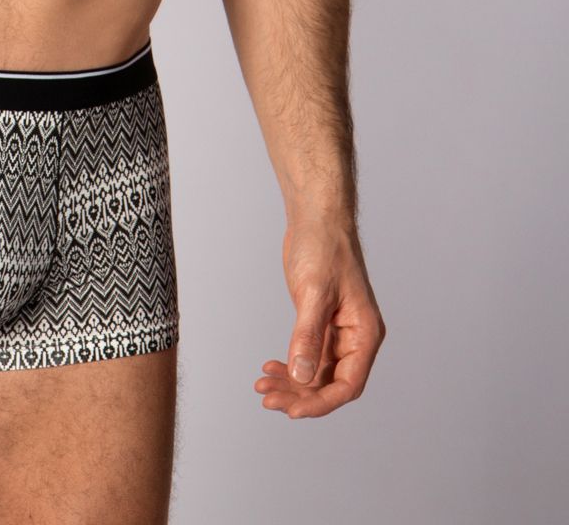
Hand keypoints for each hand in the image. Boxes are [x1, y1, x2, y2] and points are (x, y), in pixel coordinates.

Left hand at [254, 215, 385, 418]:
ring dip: (291, 382)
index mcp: (365, 333)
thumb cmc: (323, 247)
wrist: (316, 218)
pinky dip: (290, 364)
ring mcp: (338, 332)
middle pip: (330, 383)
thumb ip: (308, 336)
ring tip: (262, 386)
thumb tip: (302, 377)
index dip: (321, 402)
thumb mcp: (313, 293)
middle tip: (267, 398)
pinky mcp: (321, 324)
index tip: (292, 410)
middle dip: (299, 394)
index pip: (348, 384)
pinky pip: (308, 356)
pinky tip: (269, 366)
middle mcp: (356, 338)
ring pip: (317, 372)